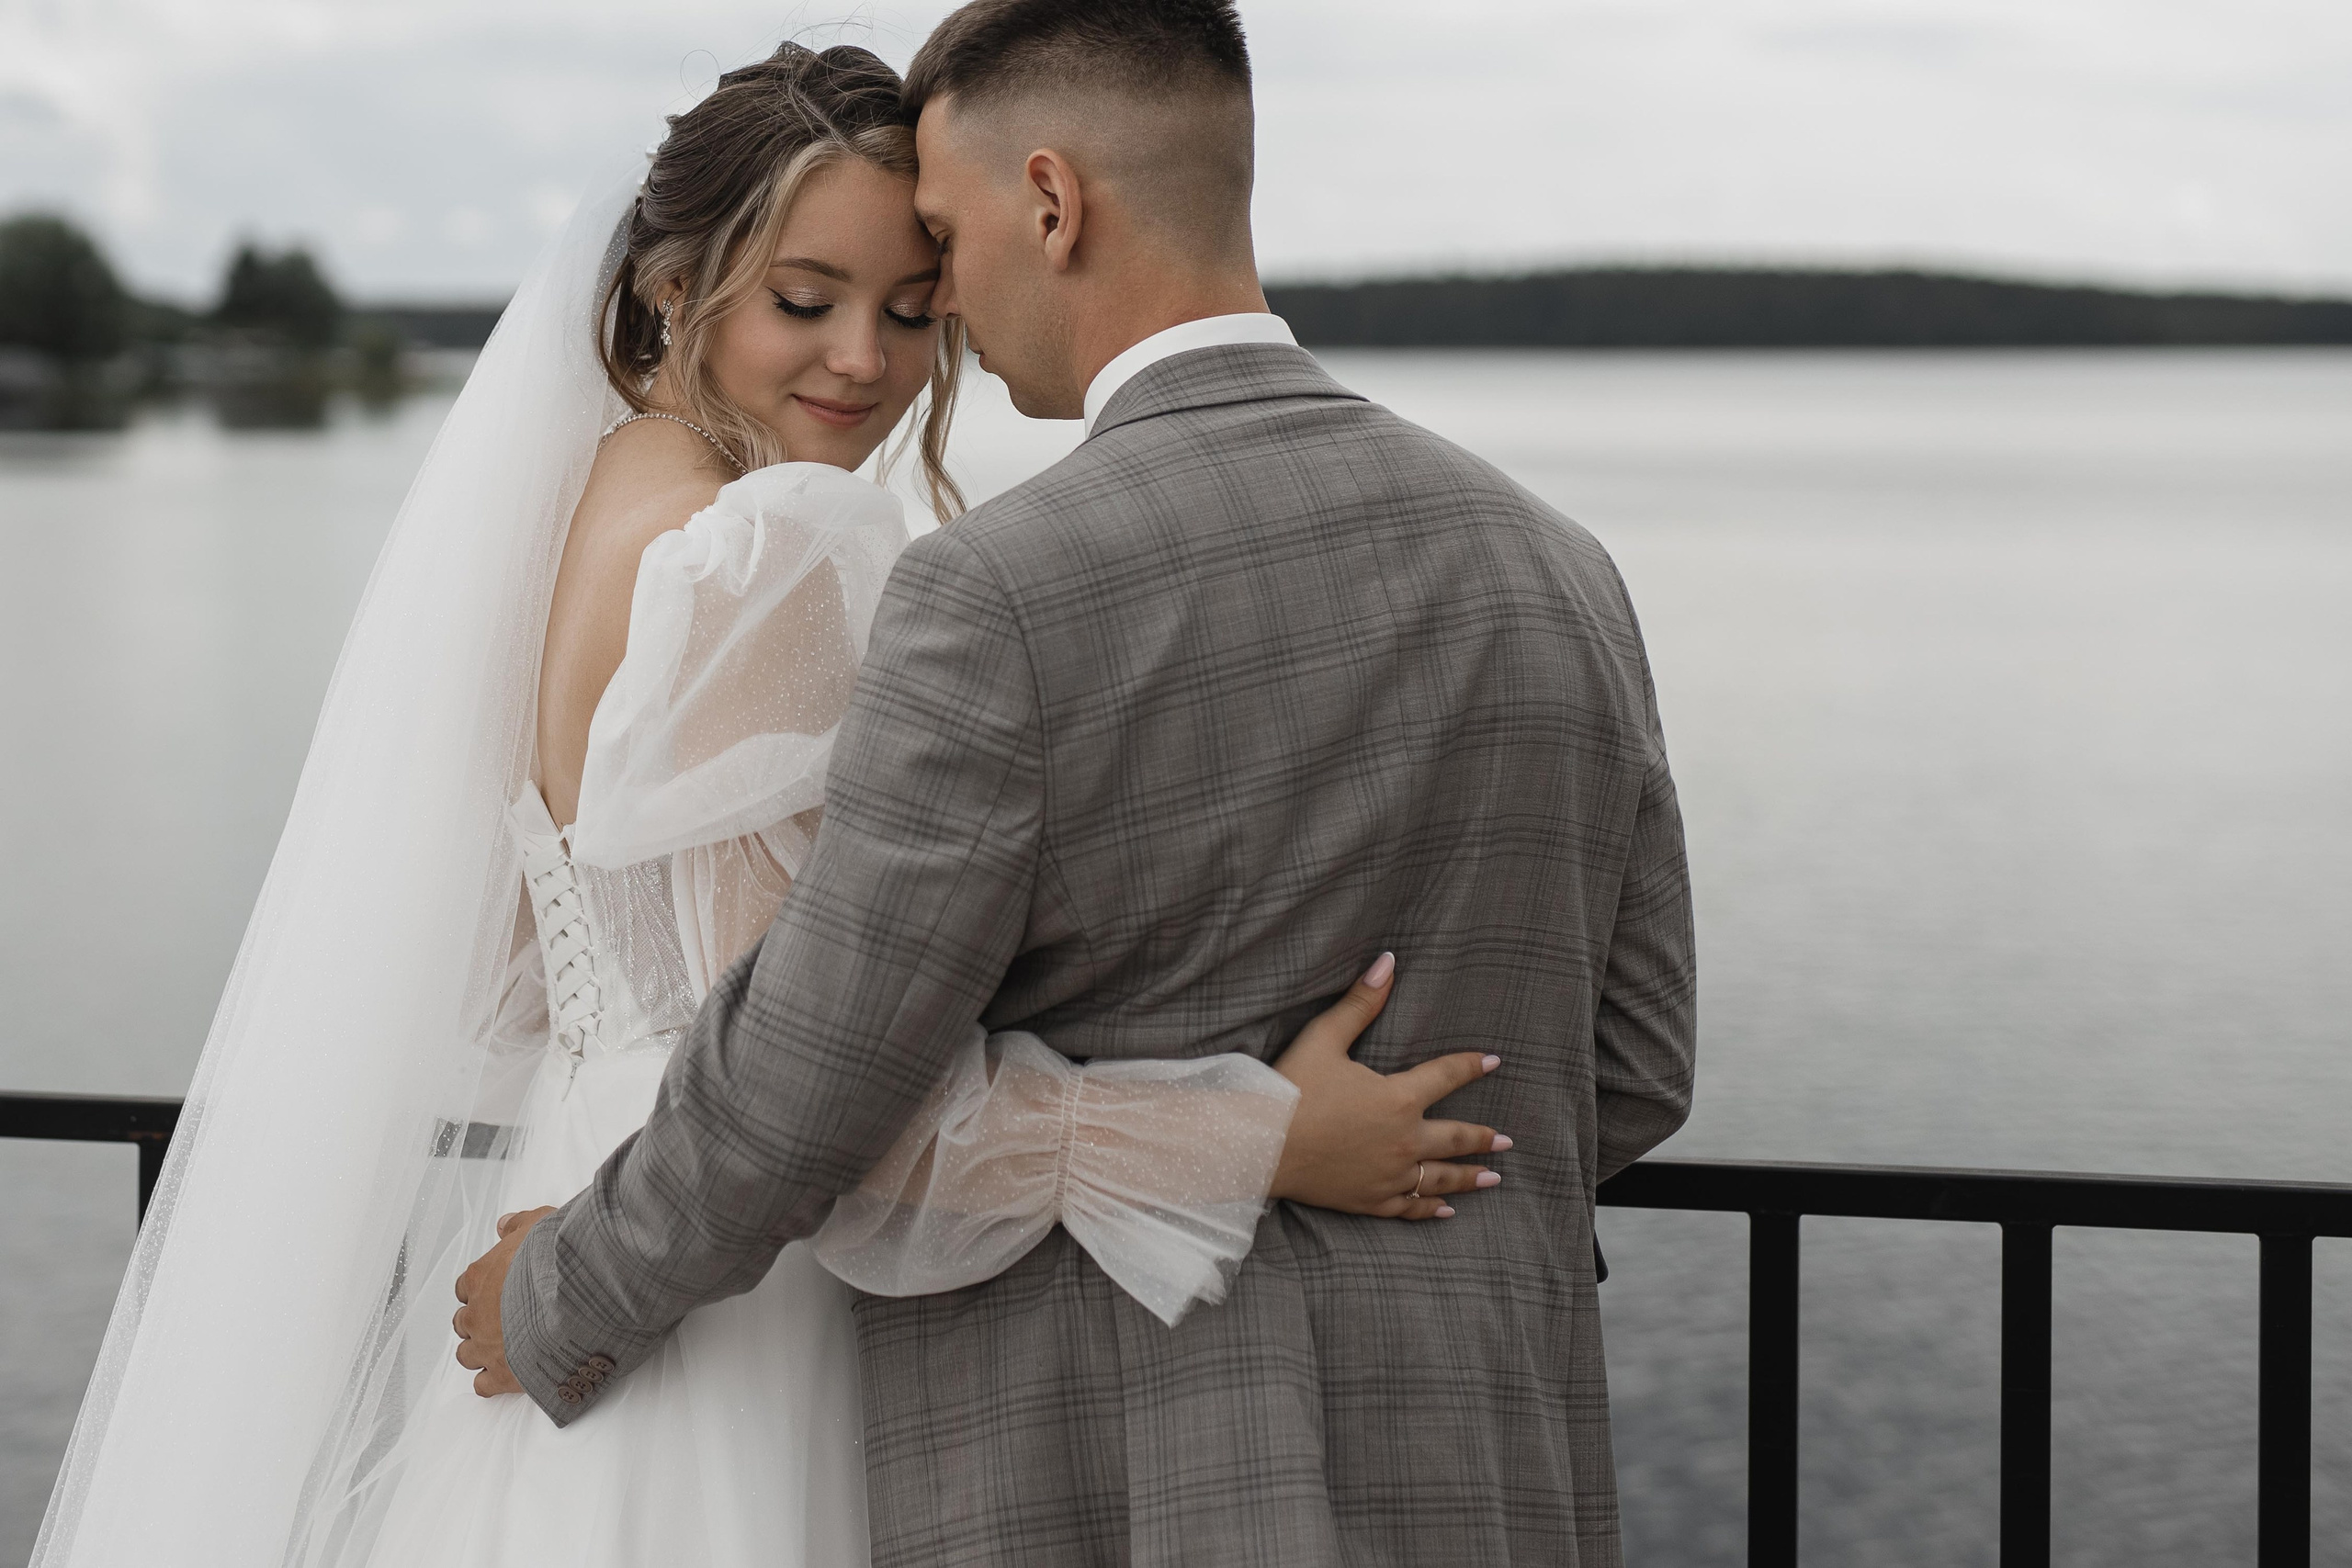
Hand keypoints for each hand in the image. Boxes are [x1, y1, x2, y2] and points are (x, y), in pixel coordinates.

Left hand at [453, 1206, 556, 1396]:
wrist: (573, 1294)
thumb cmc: (555, 1258)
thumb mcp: (539, 1223)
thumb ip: (517, 1225)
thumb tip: (503, 1224)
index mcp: (480, 1278)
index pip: (465, 1287)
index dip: (479, 1291)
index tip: (494, 1292)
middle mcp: (476, 1314)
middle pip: (463, 1323)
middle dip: (477, 1322)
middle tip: (499, 1320)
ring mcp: (486, 1346)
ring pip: (466, 1355)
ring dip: (480, 1352)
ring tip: (501, 1349)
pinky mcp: (503, 1374)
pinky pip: (483, 1386)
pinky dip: (491, 1382)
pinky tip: (506, 1375)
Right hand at [1270, 953, 1509, 1219]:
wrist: (1261, 1145)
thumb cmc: (1291, 1089)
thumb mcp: (1325, 1037)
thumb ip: (1360, 1002)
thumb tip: (1388, 962)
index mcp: (1398, 1098)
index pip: (1446, 1077)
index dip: (1471, 1066)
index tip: (1493, 1062)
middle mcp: (1404, 1140)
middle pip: (1456, 1138)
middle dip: (1484, 1138)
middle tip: (1507, 1141)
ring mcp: (1389, 1175)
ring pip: (1440, 1177)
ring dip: (1470, 1177)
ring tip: (1494, 1177)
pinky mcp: (1370, 1200)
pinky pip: (1410, 1207)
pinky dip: (1430, 1208)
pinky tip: (1445, 1210)